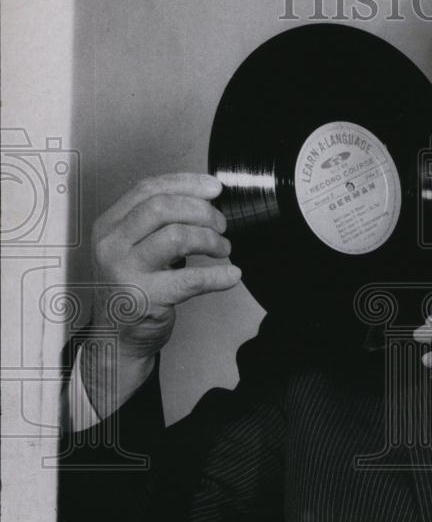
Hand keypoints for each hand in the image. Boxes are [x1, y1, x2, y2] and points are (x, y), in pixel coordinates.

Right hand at [83, 173, 239, 414]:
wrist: (116, 337)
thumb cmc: (133, 288)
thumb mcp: (134, 248)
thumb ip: (157, 223)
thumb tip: (204, 199)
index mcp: (109, 225)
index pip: (147, 189)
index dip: (185, 183)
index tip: (214, 188)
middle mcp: (112, 245)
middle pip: (162, 207)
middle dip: (201, 211)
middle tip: (221, 225)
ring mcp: (125, 272)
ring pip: (177, 237)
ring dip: (210, 240)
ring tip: (223, 249)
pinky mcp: (144, 298)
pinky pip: (191, 280)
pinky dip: (218, 276)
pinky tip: (232, 275)